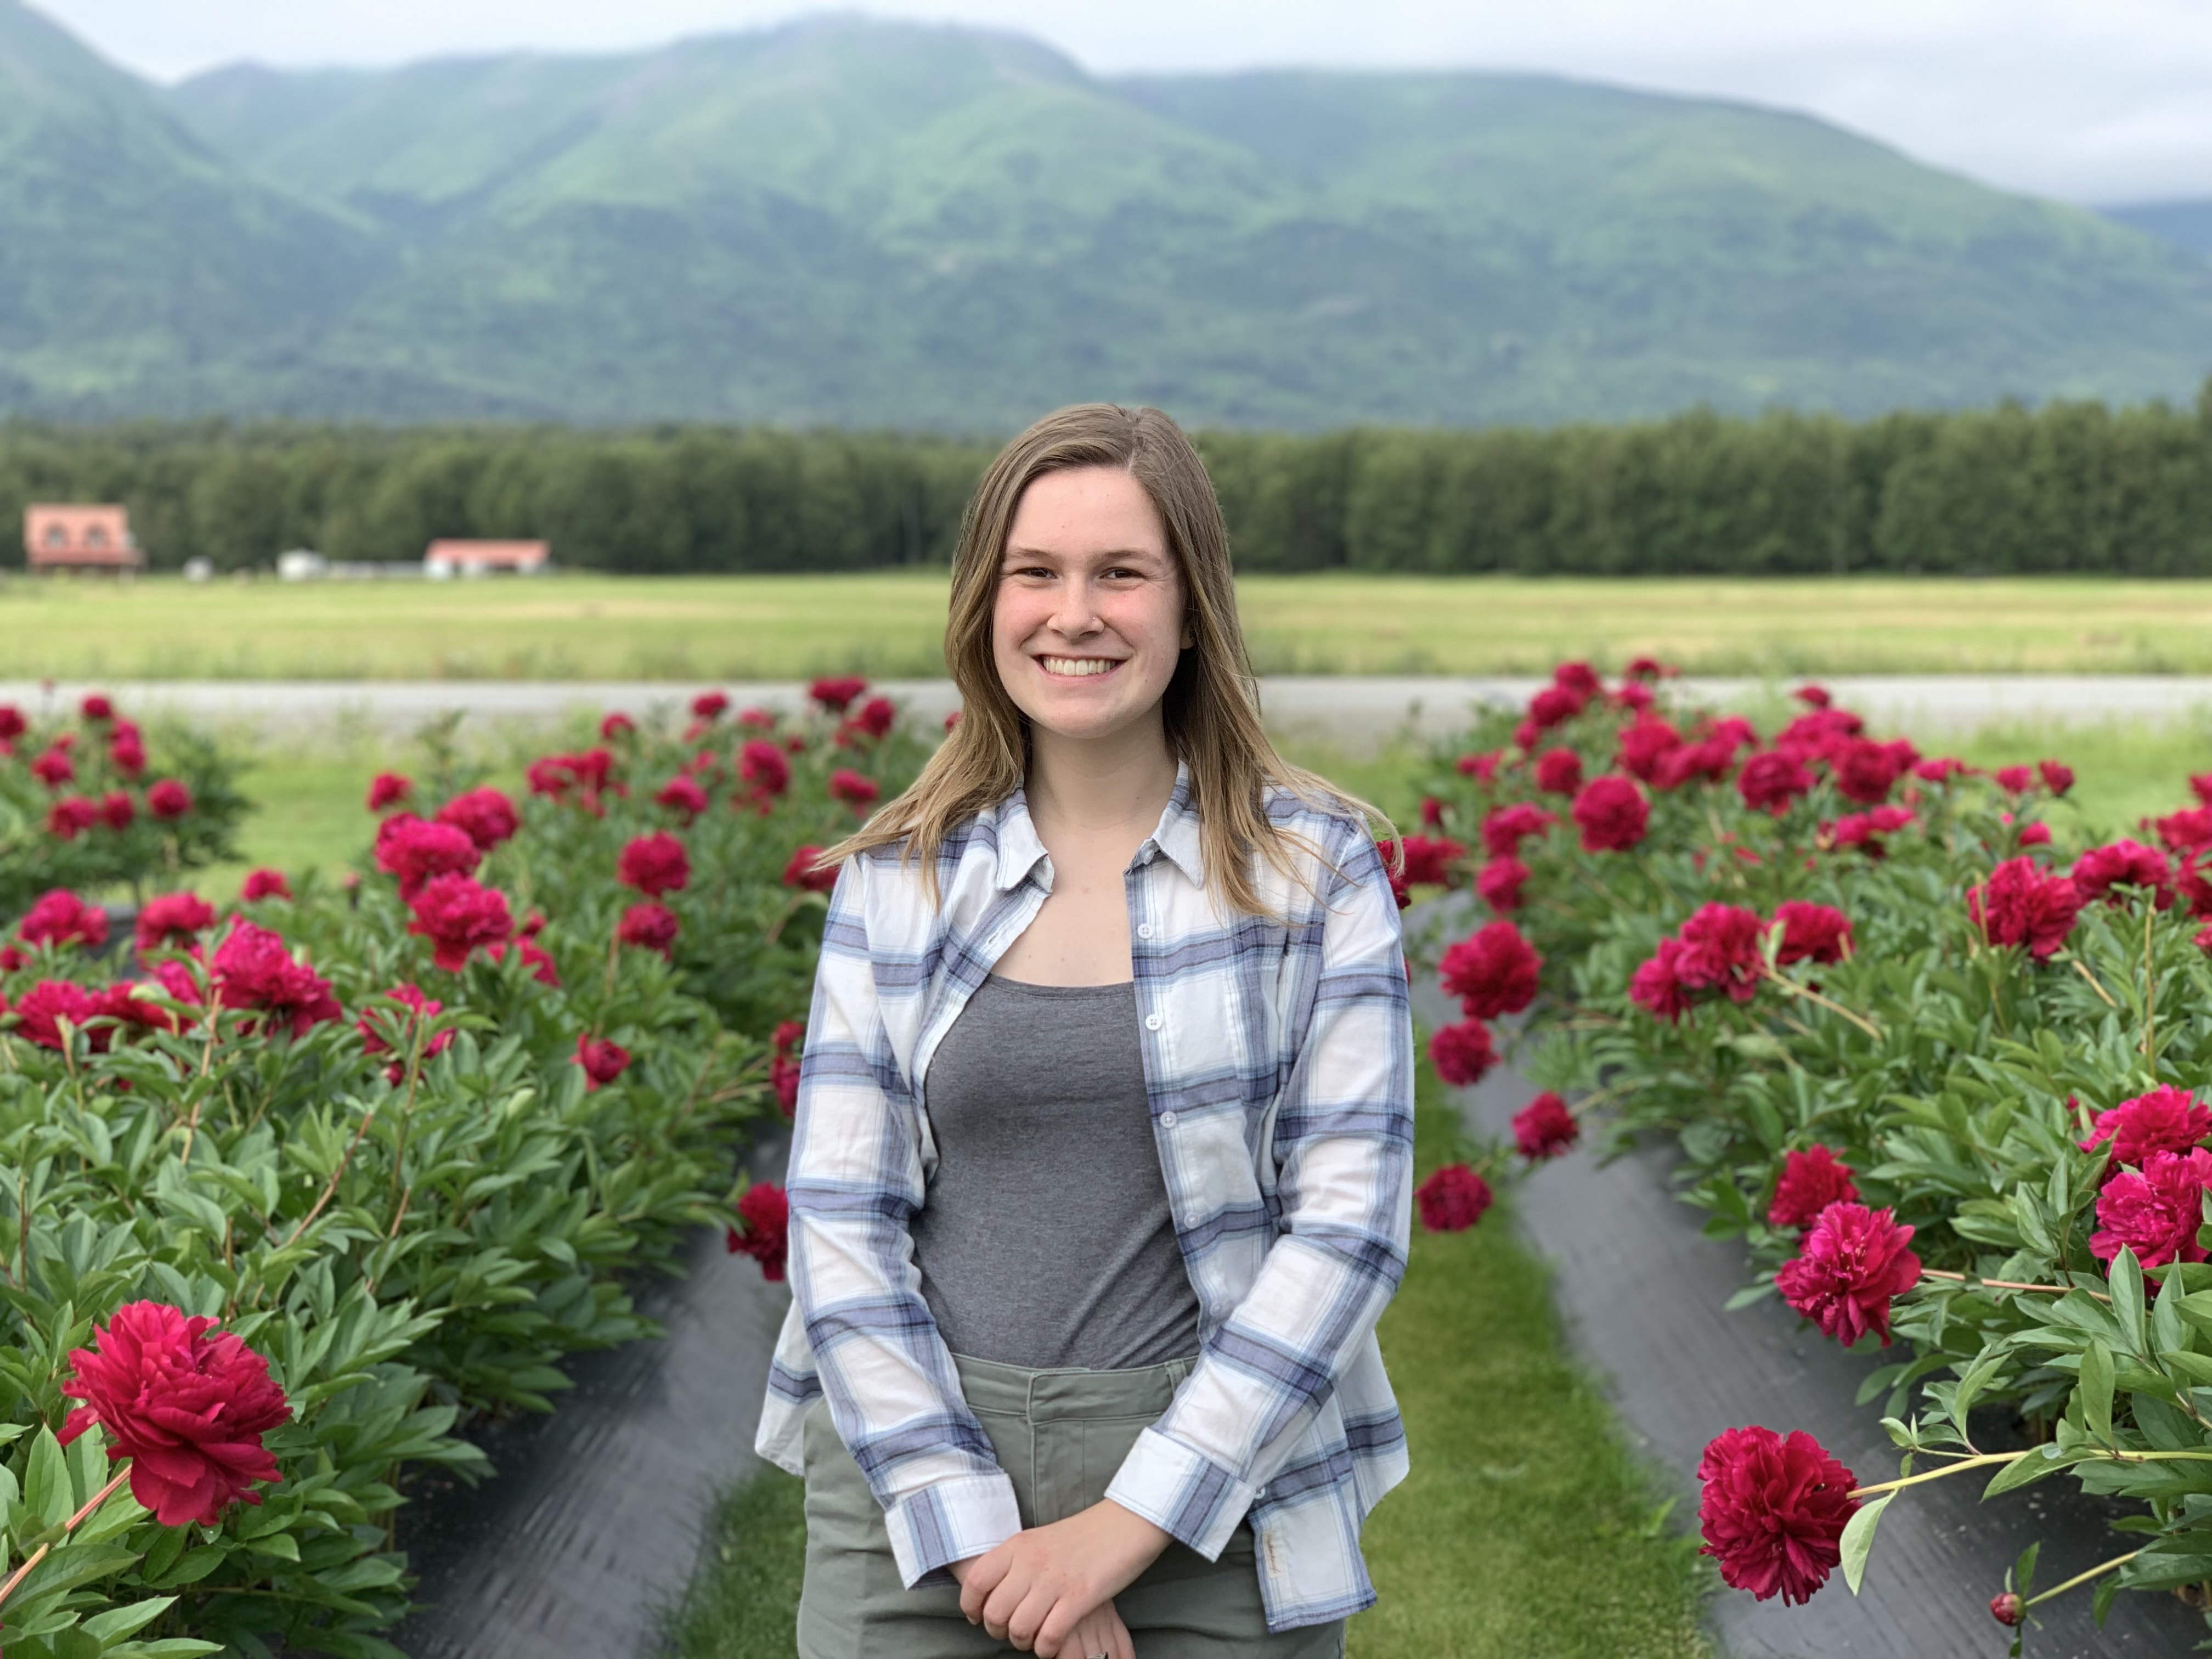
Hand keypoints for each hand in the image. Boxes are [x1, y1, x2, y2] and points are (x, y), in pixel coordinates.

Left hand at [959, 1499, 1170, 1653]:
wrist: (1123, 1524)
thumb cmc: (1081, 1536)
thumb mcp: (1039, 1540)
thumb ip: (1015, 1562)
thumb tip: (991, 1593)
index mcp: (1018, 1545)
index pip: (976, 1581)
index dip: (971, 1606)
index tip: (978, 1617)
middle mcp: (1031, 1562)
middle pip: (995, 1612)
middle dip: (998, 1631)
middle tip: (1010, 1632)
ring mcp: (1055, 1580)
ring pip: (1019, 1628)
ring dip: (1023, 1642)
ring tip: (1032, 1639)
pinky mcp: (1080, 1598)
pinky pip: (1049, 1636)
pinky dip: (1046, 1647)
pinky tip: (1051, 1643)